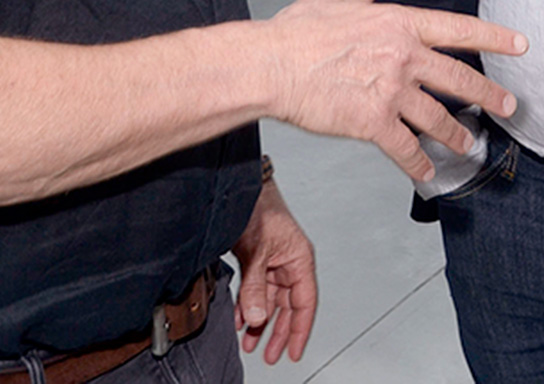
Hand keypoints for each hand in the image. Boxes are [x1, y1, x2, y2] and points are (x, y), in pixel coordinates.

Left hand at [231, 174, 317, 363]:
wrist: (239, 188)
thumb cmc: (258, 207)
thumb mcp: (257, 250)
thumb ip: (255, 286)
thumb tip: (256, 316)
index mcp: (300, 259)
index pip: (305, 303)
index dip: (300, 330)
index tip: (293, 352)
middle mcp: (289, 262)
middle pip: (288, 307)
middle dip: (278, 332)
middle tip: (271, 355)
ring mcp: (273, 262)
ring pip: (270, 301)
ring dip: (260, 322)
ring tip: (250, 342)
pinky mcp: (258, 259)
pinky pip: (256, 290)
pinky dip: (248, 306)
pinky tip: (240, 319)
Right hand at [261, 0, 526, 179]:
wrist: (272, 65)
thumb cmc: (294, 33)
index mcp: (398, 22)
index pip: (458, 29)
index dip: (494, 37)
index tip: (519, 44)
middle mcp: (403, 56)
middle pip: (458, 78)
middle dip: (489, 94)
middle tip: (508, 104)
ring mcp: (392, 91)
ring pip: (437, 117)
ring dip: (456, 134)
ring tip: (468, 143)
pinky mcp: (374, 123)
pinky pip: (406, 148)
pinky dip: (419, 163)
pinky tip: (427, 171)